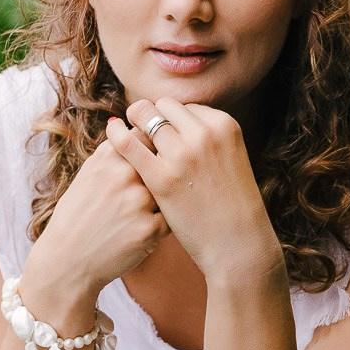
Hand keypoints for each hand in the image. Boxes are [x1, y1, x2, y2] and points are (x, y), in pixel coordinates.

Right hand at [22, 138, 170, 328]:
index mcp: (110, 157)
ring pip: (170, 190)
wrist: (67, 261)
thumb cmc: (77, 216)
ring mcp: (139, 202)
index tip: (146, 163)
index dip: (151, 151)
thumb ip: (112, 150)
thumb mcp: (87, 175)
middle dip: (159, 176)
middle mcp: (125, 175)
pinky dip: (160, 224)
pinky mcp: (150, 230)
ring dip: (164, 200)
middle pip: (163, 162)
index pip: (147, 137)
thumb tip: (131, 124)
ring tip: (138, 215)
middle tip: (142, 194)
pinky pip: (170, 218)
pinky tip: (140, 231)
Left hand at [115, 99, 282, 290]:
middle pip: (163, 106)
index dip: (171, 119)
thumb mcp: (229, 158)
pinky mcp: (162, 177)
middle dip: (151, 116)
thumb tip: (177, 123)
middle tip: (143, 129)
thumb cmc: (230, 204)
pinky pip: (128, 143)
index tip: (166, 133)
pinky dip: (116, 134)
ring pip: (145, 118)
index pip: (184, 106)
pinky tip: (112, 132)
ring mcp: (183, 154)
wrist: (237, 242)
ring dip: (136, 125)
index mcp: (224, 124)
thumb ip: (207, 138)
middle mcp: (204, 133)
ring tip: (130, 136)